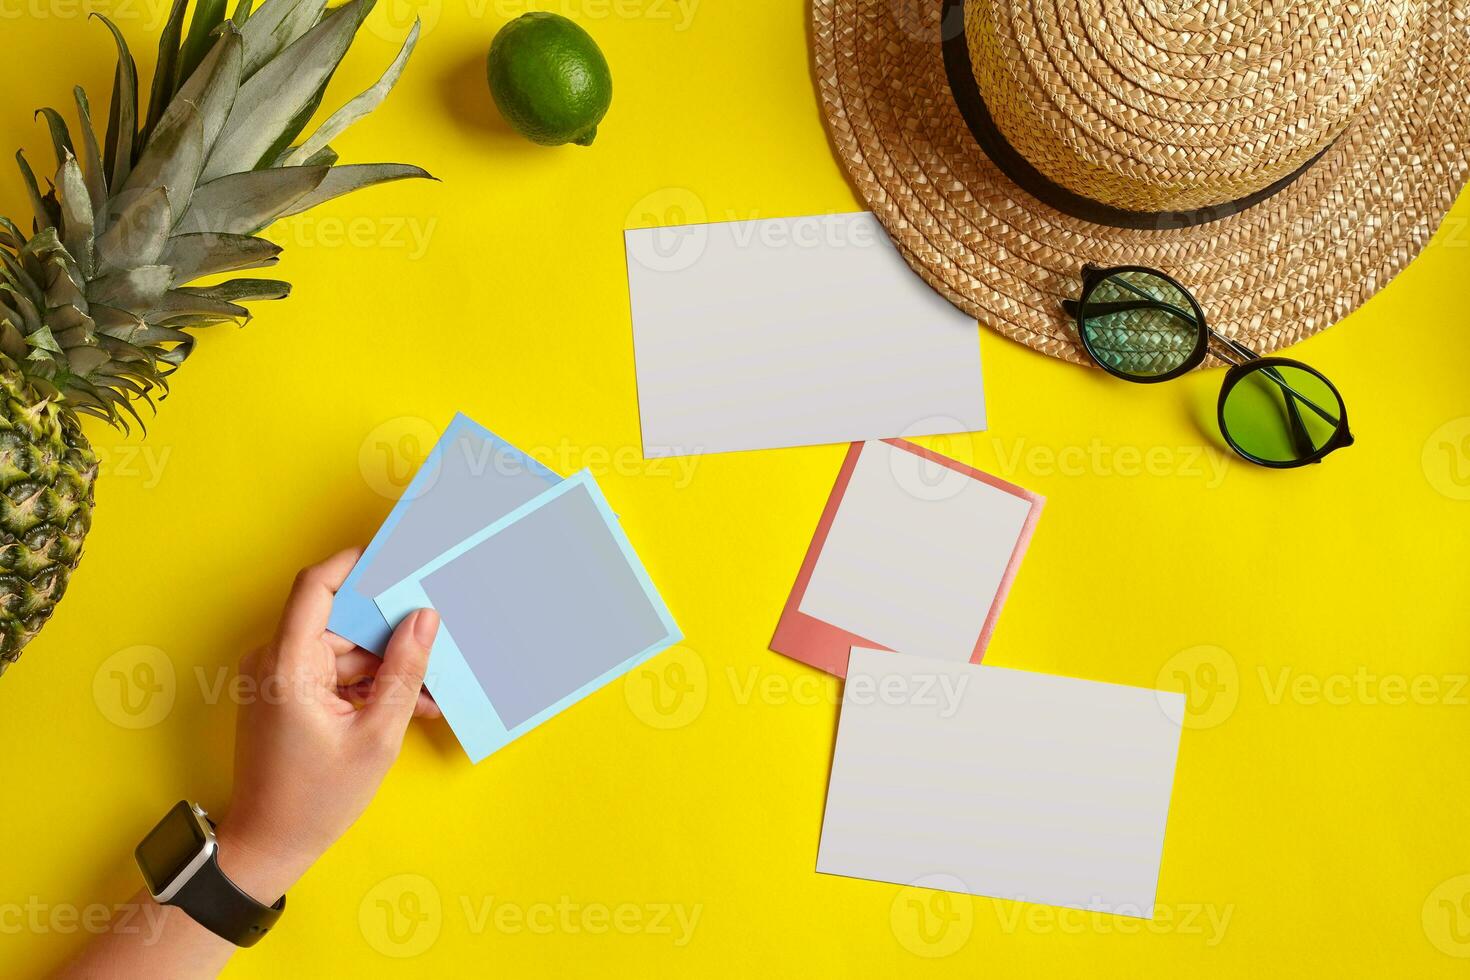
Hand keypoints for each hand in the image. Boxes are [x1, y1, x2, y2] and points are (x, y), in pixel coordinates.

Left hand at [212, 548, 440, 902]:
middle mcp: (275, 661)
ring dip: (382, 668)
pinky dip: (364, 686)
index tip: (394, 556)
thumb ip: (402, 672)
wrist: (269, 845)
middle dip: (386, 634)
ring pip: (340, 650)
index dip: (354, 564)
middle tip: (432, 640)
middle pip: (337, 621)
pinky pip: (330, 673)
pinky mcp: (284, 695)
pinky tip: (403, 707)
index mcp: (288, 664)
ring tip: (426, 695)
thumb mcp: (377, 735)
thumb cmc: (317, 798)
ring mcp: (276, 678)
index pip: (315, 587)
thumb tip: (424, 619)